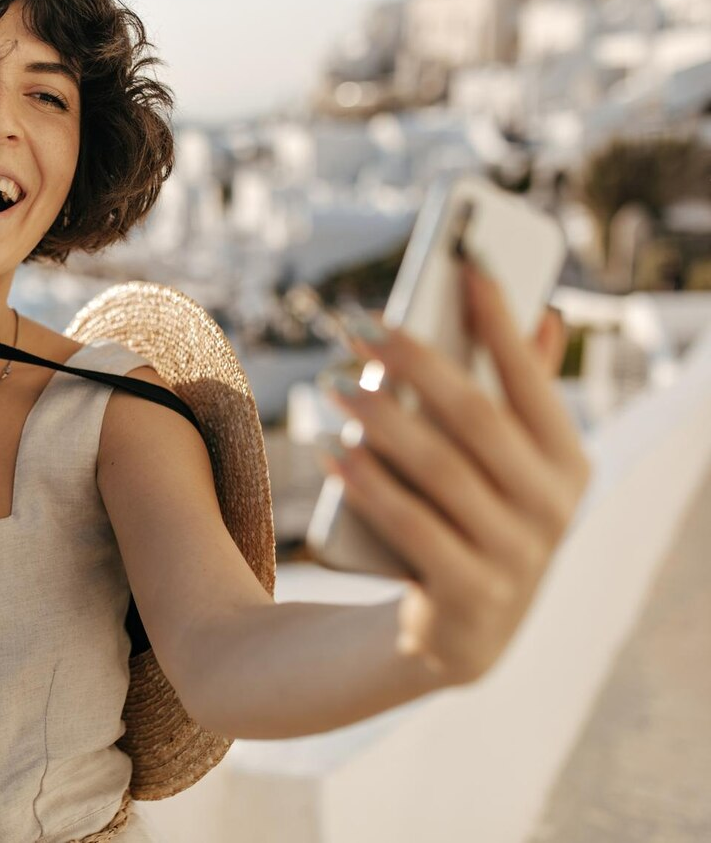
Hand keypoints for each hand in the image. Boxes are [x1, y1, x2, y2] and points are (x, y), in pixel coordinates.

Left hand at [319, 258, 592, 685]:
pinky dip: (367, 483)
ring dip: (380, 419)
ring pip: (438, 471)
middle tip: (358, 327)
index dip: (502, 324)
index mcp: (569, 465)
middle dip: (416, 364)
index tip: (466, 266)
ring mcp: (516, 558)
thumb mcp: (505, 466)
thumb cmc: (475, 520)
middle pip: (476, 419)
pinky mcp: (468, 598)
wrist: (458, 635)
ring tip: (333, 382)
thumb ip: (519, 395)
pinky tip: (331, 447)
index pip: (533, 382)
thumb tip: (546, 313)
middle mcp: (553, 510)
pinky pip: (410, 527)